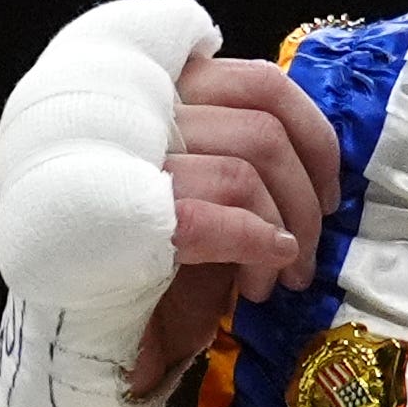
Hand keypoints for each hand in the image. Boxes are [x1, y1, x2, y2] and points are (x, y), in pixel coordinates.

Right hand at [132, 55, 338, 389]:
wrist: (78, 324)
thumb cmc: (144, 260)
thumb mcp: (205, 193)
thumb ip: (246, 158)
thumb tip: (318, 165)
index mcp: (160, 93)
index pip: (260, 83)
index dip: (314, 135)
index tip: (329, 191)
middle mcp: (138, 113)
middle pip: (264, 130)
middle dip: (305, 199)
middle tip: (305, 255)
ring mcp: (123, 159)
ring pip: (247, 169)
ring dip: (285, 232)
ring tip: (275, 281)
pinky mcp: (119, 216)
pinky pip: (213, 215)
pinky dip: (257, 243)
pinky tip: (265, 271)